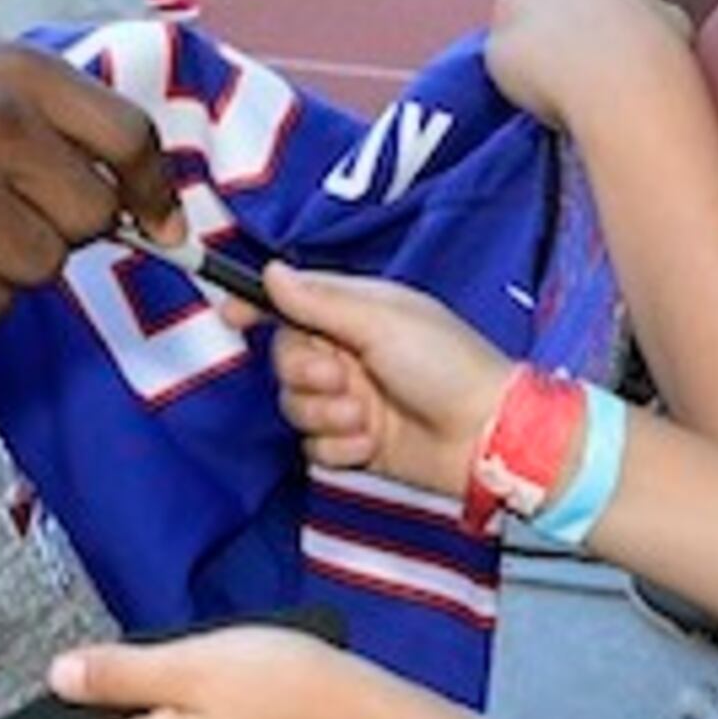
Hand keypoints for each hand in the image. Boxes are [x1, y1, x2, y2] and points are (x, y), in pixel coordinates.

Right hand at [0, 43, 176, 321]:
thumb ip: (61, 130)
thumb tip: (154, 215)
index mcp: (18, 71)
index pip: (129, 135)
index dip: (154, 189)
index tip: (160, 224)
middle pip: (94, 217)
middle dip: (64, 231)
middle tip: (10, 213)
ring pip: (45, 269)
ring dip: (10, 265)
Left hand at [37, 625, 404, 718]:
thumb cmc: (285, 689)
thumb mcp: (190, 663)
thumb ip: (116, 673)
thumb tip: (56, 677)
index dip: (49, 710)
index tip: (68, 665)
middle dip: (113, 700)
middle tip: (156, 655)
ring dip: (155, 708)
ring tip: (199, 670)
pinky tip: (224, 695)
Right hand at [264, 261, 513, 502]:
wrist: (486, 437)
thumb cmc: (448, 366)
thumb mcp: (383, 321)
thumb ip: (321, 301)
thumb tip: (272, 272)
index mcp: (358, 313)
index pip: (294, 303)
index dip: (259, 307)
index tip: (231, 315)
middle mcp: (350, 354)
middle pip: (285, 359)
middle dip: (305, 373)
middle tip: (341, 378)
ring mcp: (351, 401)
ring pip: (294, 406)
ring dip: (326, 414)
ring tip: (367, 416)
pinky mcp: (354, 443)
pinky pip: (314, 446)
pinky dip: (339, 447)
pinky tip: (372, 443)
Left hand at [487, 0, 691, 131]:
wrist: (622, 80)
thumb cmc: (656, 44)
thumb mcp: (667, 12)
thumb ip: (645, 9)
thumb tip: (657, 26)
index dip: (587, 1)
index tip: (601, 27)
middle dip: (549, 15)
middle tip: (578, 52)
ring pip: (517, 25)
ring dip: (535, 48)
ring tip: (571, 78)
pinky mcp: (494, 41)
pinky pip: (507, 63)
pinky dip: (525, 79)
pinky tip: (552, 92)